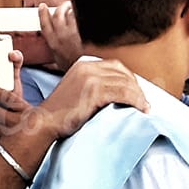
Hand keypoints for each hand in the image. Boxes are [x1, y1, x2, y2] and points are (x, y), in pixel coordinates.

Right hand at [27, 57, 145, 141]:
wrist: (44, 123)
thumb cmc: (60, 114)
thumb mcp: (77, 91)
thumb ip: (93, 86)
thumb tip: (118, 92)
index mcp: (82, 65)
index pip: (115, 66)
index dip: (129, 78)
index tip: (136, 92)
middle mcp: (87, 67)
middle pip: (122, 73)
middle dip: (136, 87)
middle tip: (143, 101)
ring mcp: (90, 78)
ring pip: (126, 83)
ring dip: (139, 96)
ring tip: (144, 107)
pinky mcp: (94, 91)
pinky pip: (123, 93)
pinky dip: (136, 101)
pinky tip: (140, 109)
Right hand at [39, 2, 82, 70]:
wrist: (91, 68)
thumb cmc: (76, 66)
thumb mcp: (59, 64)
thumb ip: (52, 59)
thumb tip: (47, 59)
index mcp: (53, 43)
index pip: (44, 24)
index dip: (42, 14)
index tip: (42, 7)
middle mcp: (62, 35)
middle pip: (58, 14)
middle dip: (61, 7)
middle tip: (65, 5)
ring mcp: (74, 31)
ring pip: (70, 12)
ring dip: (72, 8)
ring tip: (75, 9)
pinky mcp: (86, 29)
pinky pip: (81, 16)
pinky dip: (81, 13)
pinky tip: (84, 16)